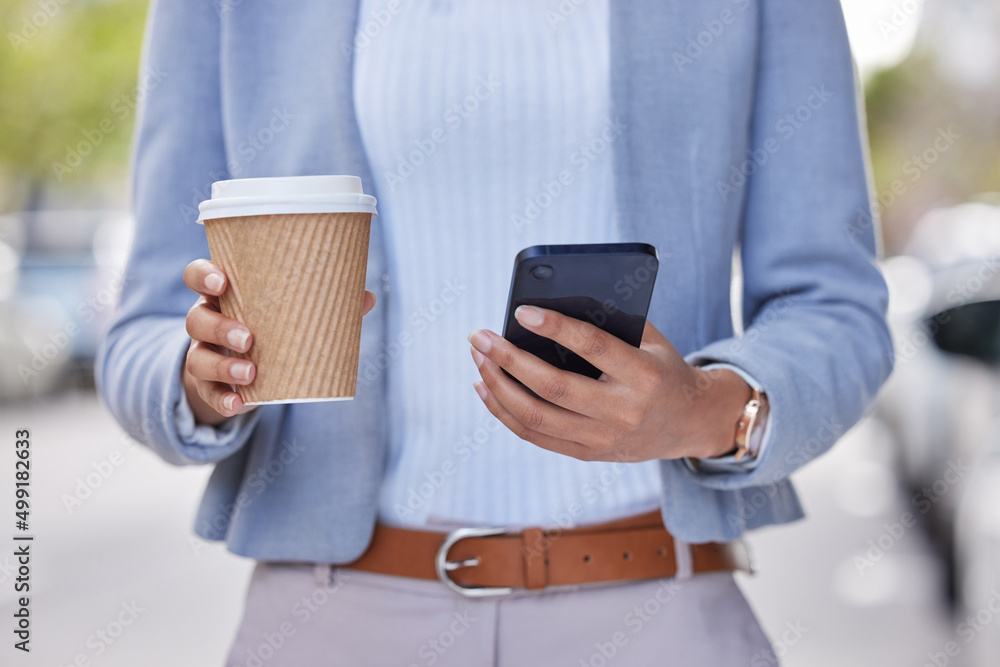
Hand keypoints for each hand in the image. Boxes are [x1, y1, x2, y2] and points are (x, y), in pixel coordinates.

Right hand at [182, 259, 376, 424]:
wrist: (243, 373)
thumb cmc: (270, 329)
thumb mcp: (288, 315)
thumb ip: (325, 305)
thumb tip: (368, 297)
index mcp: (225, 296)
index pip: (198, 277)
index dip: (203, 276)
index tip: (222, 282)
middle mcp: (207, 322)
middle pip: (196, 319)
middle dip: (218, 326)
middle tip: (248, 338)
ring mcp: (203, 355)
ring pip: (199, 358)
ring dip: (223, 365)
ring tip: (251, 373)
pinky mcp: (209, 387)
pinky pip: (210, 394)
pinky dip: (224, 400)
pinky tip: (239, 405)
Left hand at [467, 305, 750, 461]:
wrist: (691, 423)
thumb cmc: (663, 368)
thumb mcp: (650, 340)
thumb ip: (611, 321)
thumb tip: (552, 303)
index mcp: (644, 375)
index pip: (593, 347)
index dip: (555, 327)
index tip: (521, 311)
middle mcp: (623, 412)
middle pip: (552, 388)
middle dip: (508, 360)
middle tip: (479, 336)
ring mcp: (603, 439)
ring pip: (535, 417)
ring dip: (498, 386)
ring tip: (479, 358)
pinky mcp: (588, 454)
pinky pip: (535, 436)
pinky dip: (504, 412)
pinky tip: (487, 387)